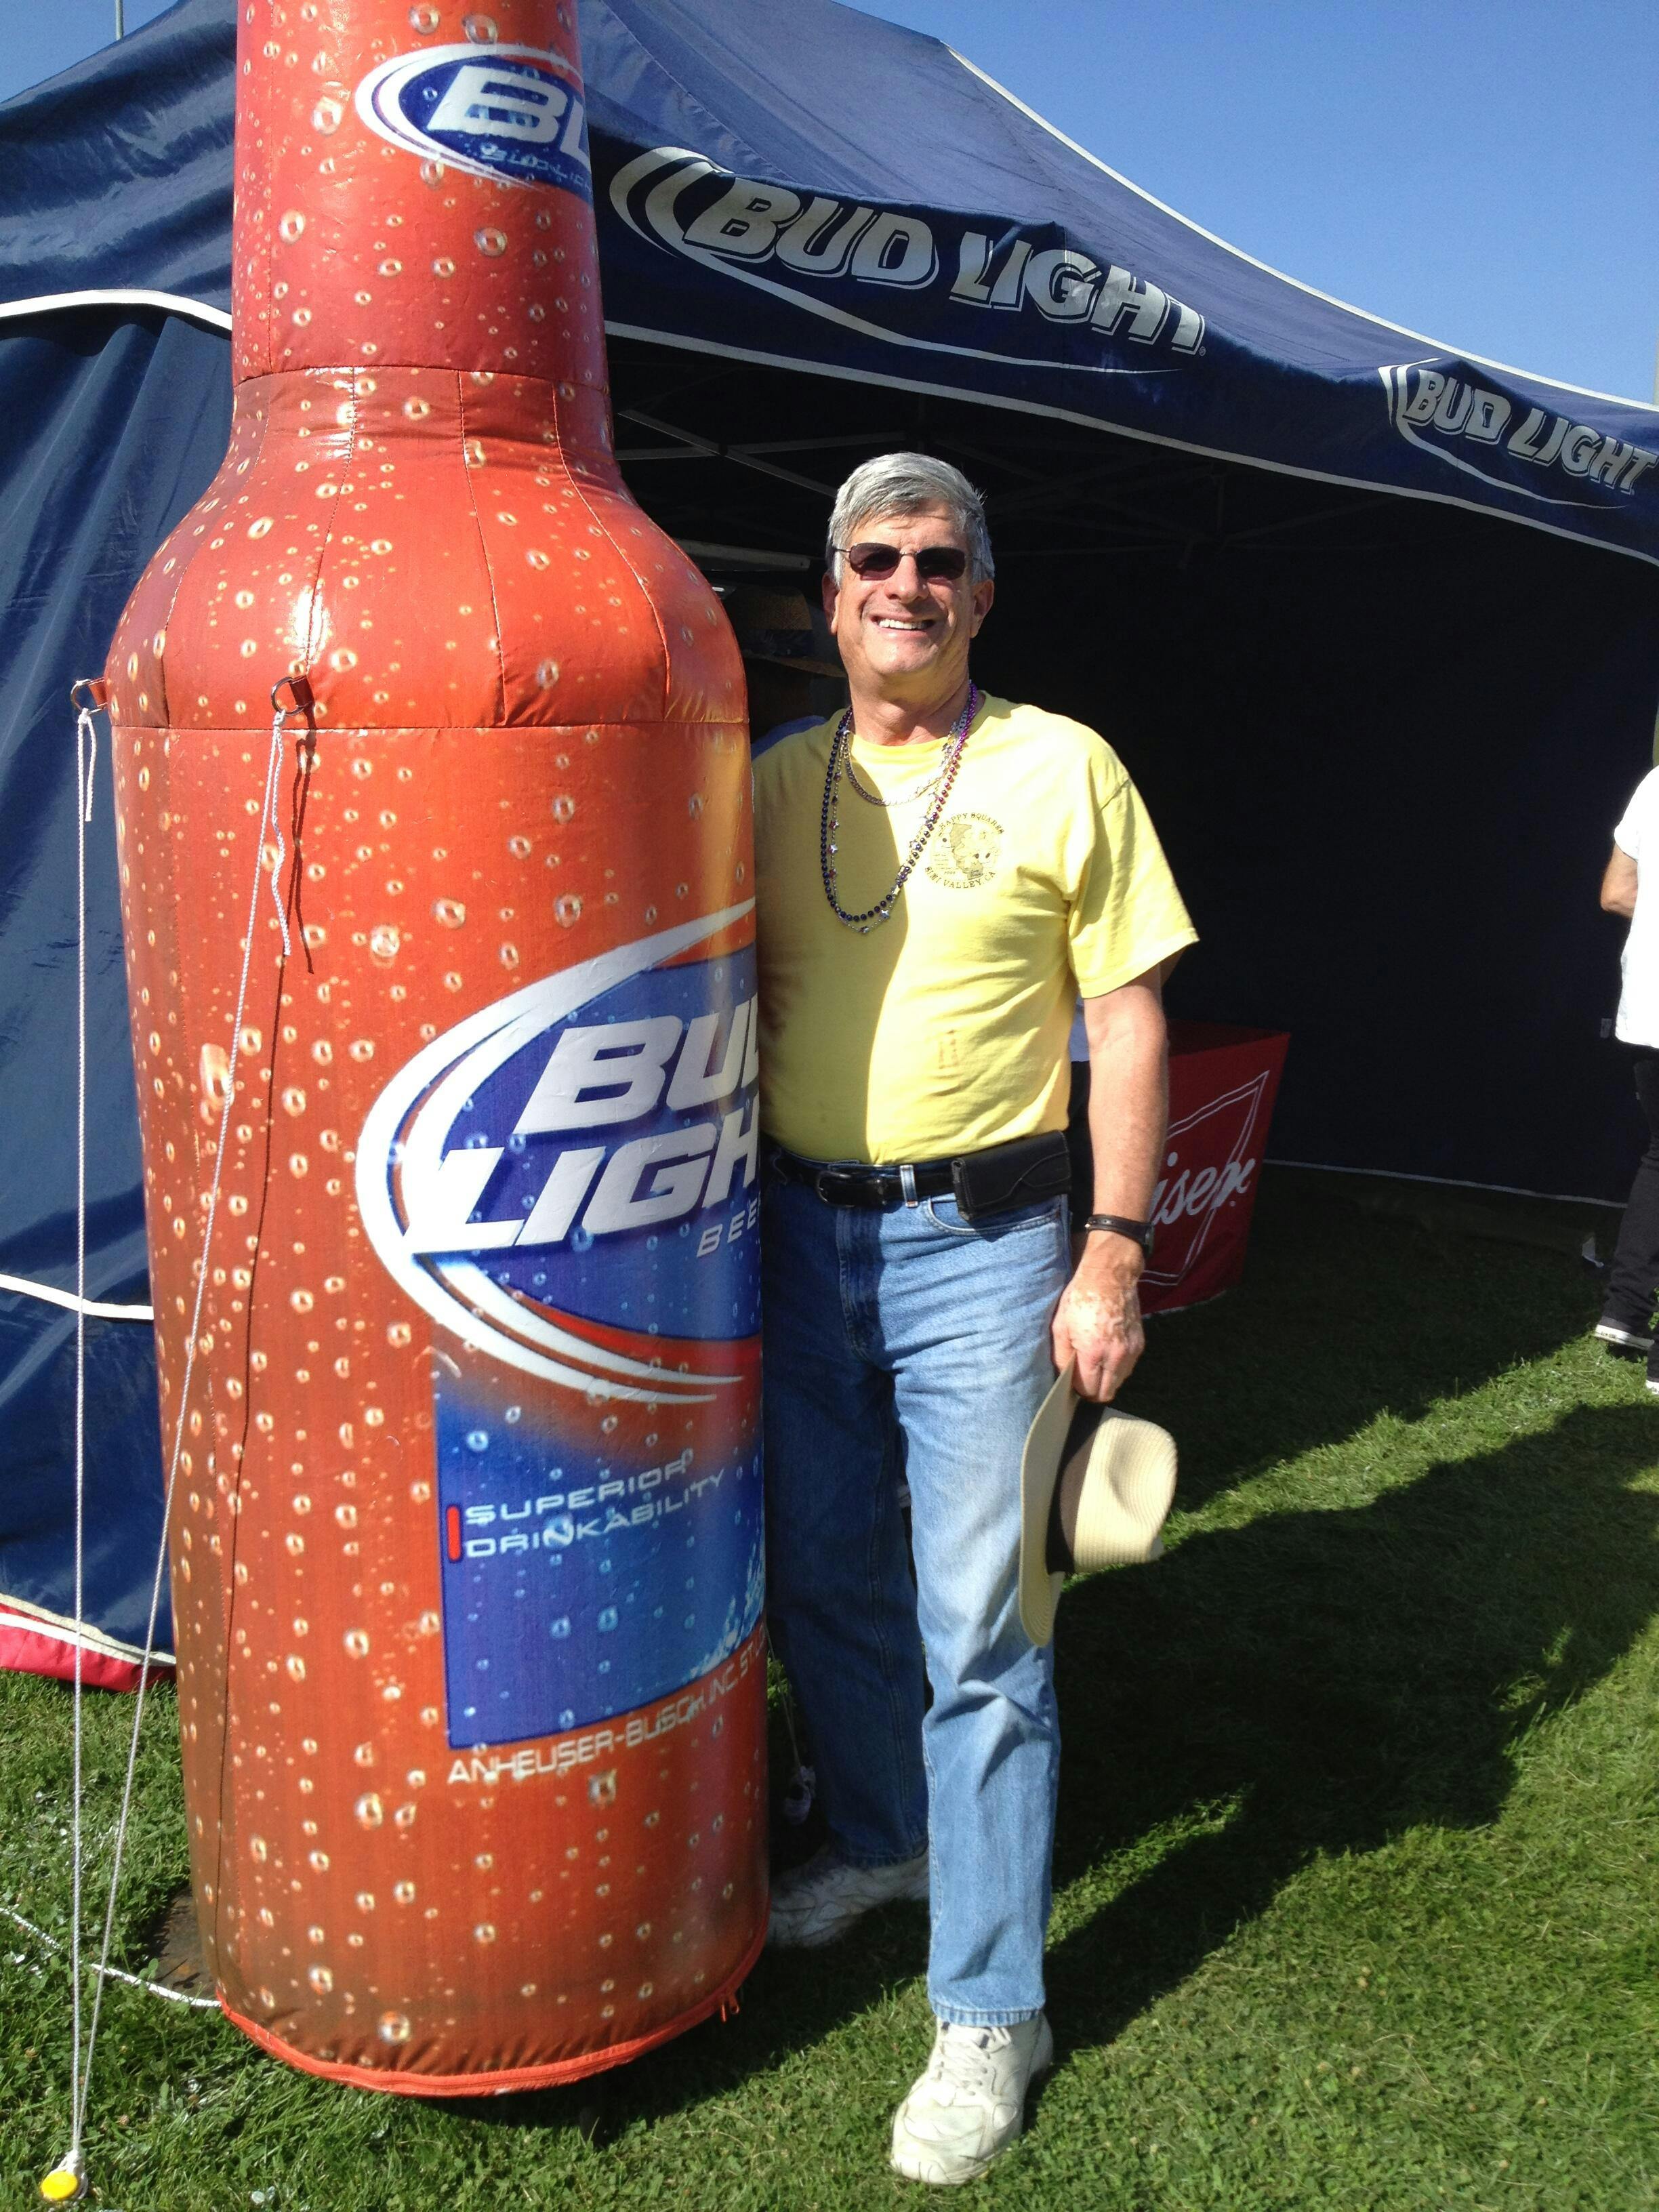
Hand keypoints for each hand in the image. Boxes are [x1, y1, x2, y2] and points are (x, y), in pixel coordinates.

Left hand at [1051, 1236, 1144, 1400]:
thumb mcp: (1060, 1326)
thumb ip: (1061, 1356)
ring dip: (1107, 1379)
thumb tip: (1064, 1377)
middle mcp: (1116, 1356)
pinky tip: (1107, 1352)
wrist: (1110, 1275)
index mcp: (1094, 1352)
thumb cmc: (1081, 1298)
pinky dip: (1117, 1366)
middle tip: (1083, 1379)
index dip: (1078, 1390)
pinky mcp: (1139, 1344)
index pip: (1089, 1390)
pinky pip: (1128, 1367)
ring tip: (1095, 1364)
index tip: (1072, 1382)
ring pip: (1119, 1381)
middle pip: (1107, 1393)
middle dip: (1093, 1391)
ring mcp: (1131, 1351)